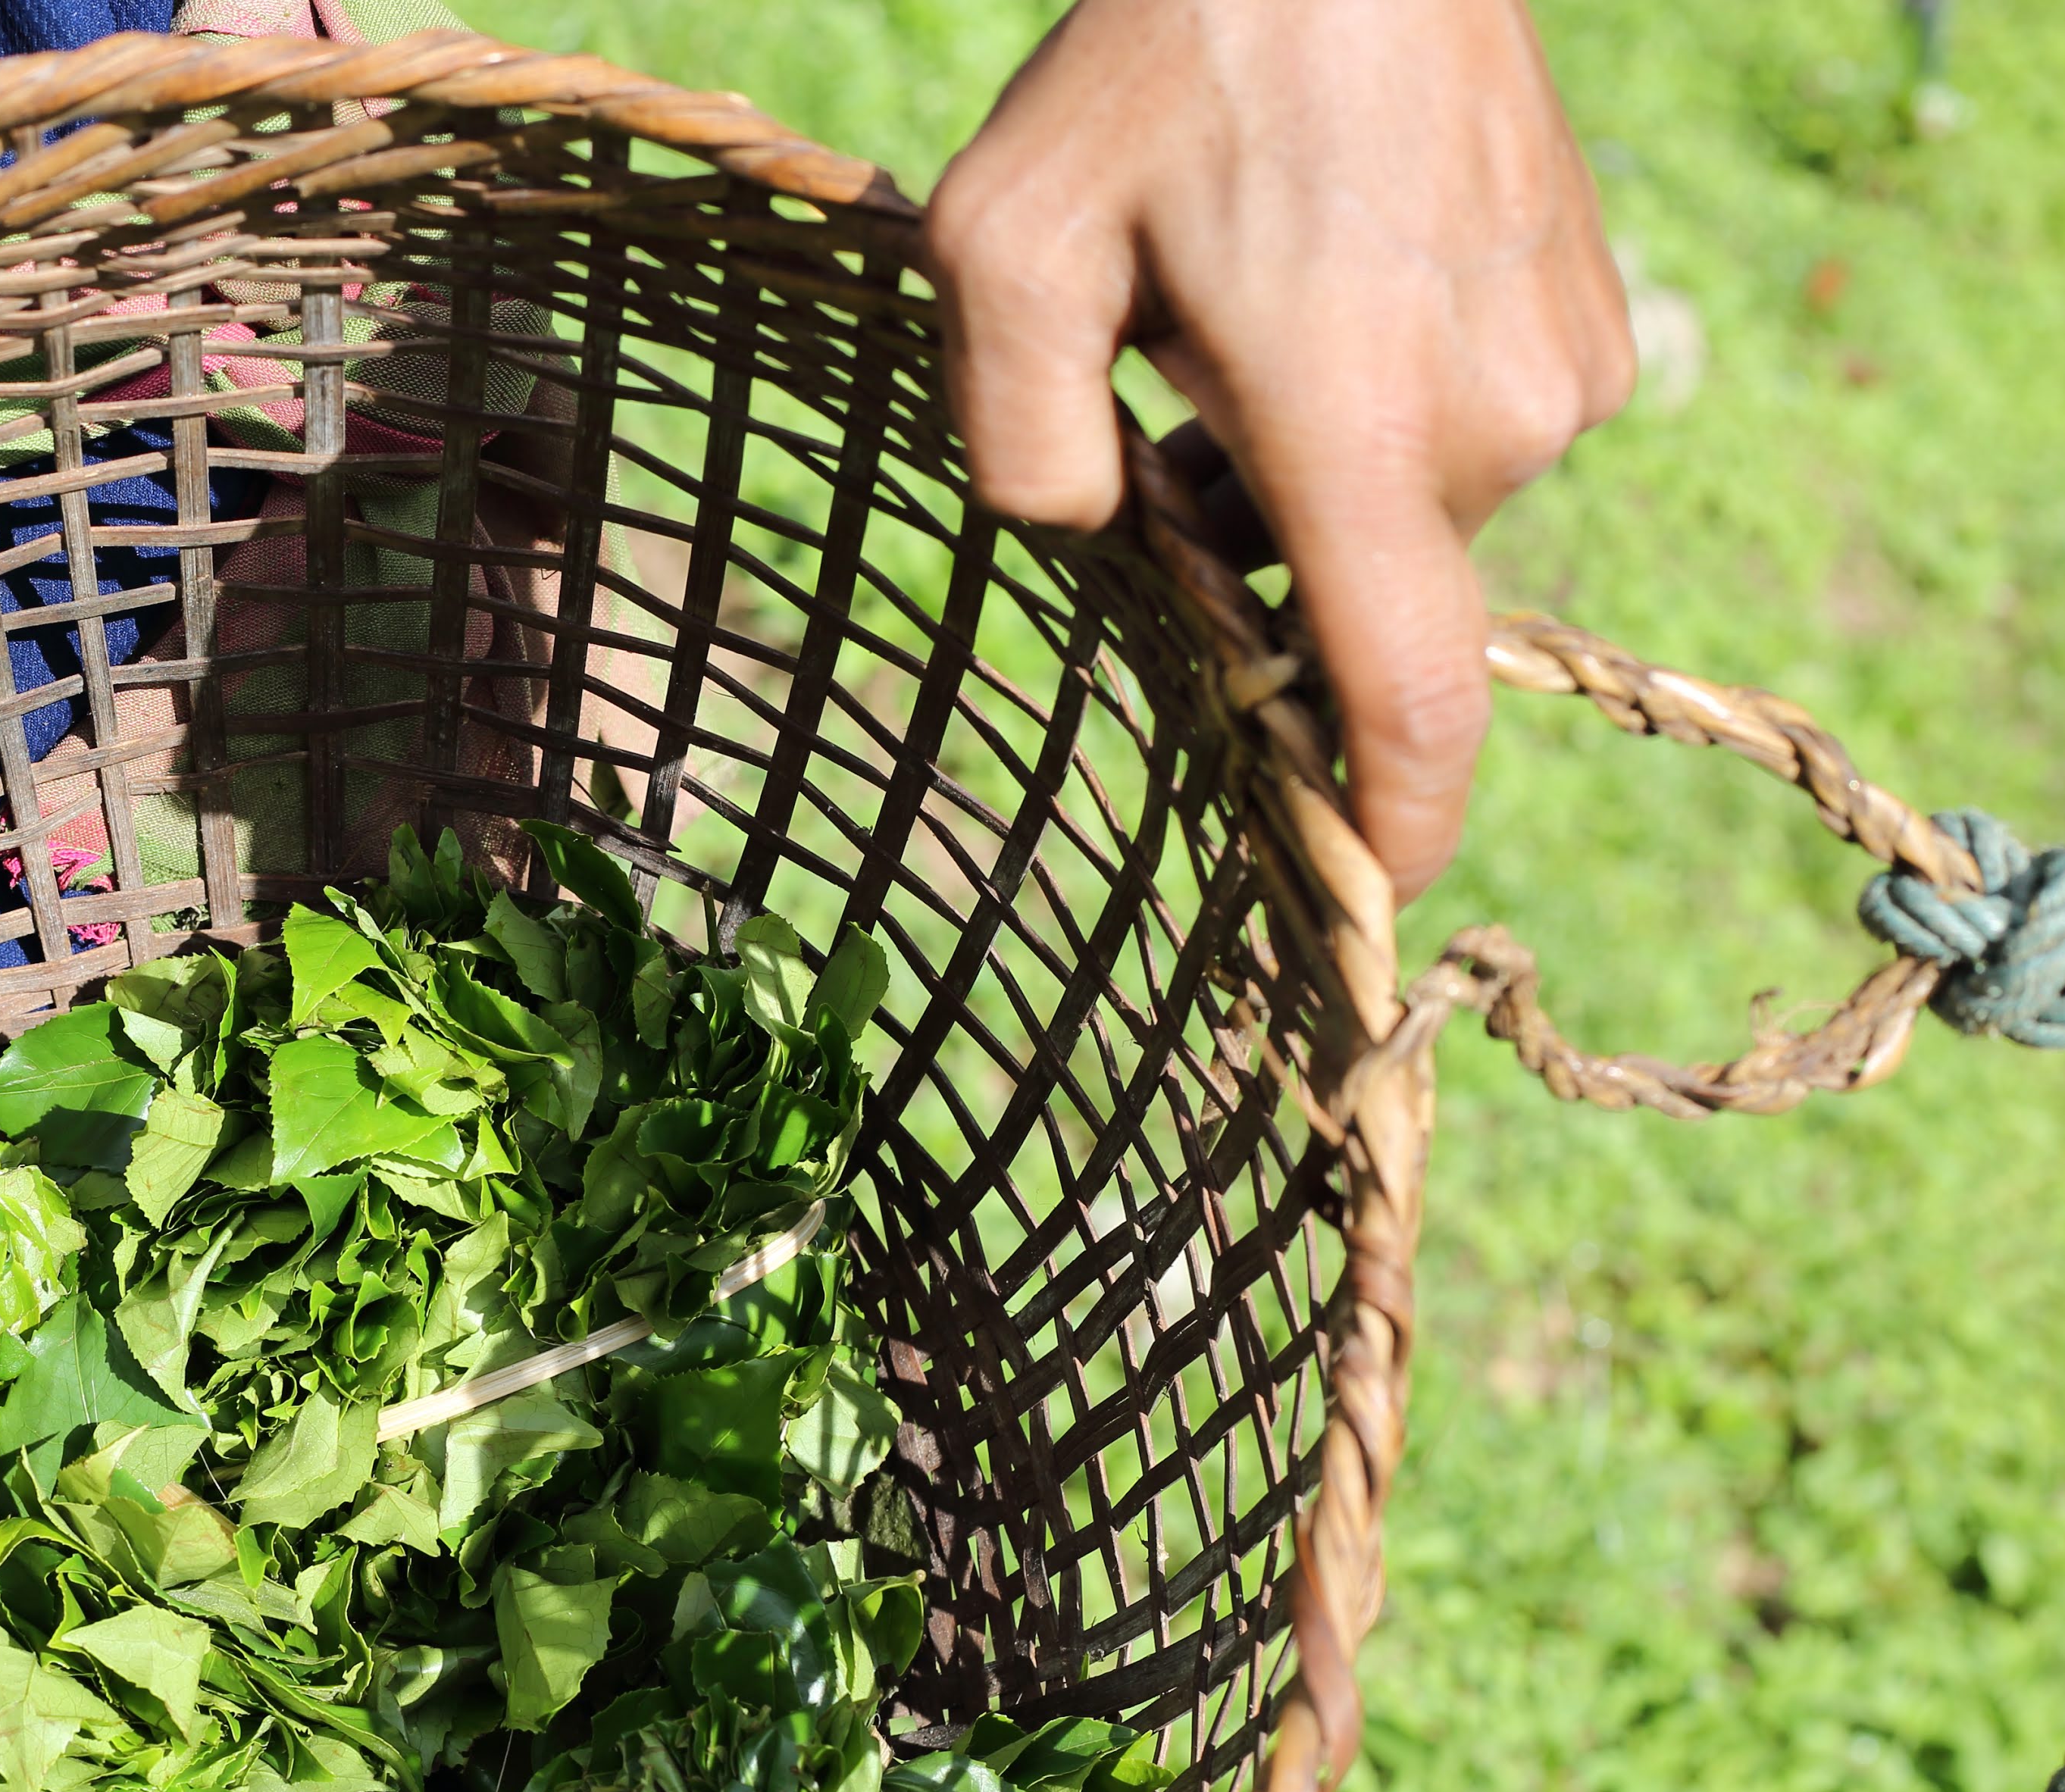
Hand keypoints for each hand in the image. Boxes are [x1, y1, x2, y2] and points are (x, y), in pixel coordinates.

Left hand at [924, 0, 1633, 898]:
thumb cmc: (1163, 64)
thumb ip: (1016, 438)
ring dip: (1307, 462)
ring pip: (1407, 498)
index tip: (1365, 900)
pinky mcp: (1593, 321)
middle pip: (1350, 577)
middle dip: (1248, 545)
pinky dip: (1381, 399)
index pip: (1404, 689)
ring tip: (1234, 307)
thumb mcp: (1006, 245)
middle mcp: (1493, 419)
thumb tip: (1090, 536)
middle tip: (1158, 414)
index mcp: (1360, 428)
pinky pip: (1467, 423)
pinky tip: (1319, 276)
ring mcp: (1565, 367)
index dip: (1387, 818)